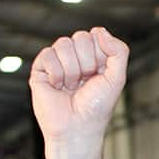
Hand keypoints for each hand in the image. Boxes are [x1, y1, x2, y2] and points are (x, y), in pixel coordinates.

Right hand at [30, 27, 127, 142]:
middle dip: (86, 62)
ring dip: (72, 70)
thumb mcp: (117, 78)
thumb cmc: (97, 107)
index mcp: (95, 57)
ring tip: (71, 87)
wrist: (76, 128)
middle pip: (80, 37)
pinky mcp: (40, 70)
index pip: (96, 35)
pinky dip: (56, 73)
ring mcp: (58, 62)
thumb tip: (100, 30)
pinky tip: (57, 86)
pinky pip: (47, 54)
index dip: (100, 54)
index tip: (100, 73)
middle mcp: (76, 57)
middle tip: (85, 82)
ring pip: (63, 43)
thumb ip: (118, 51)